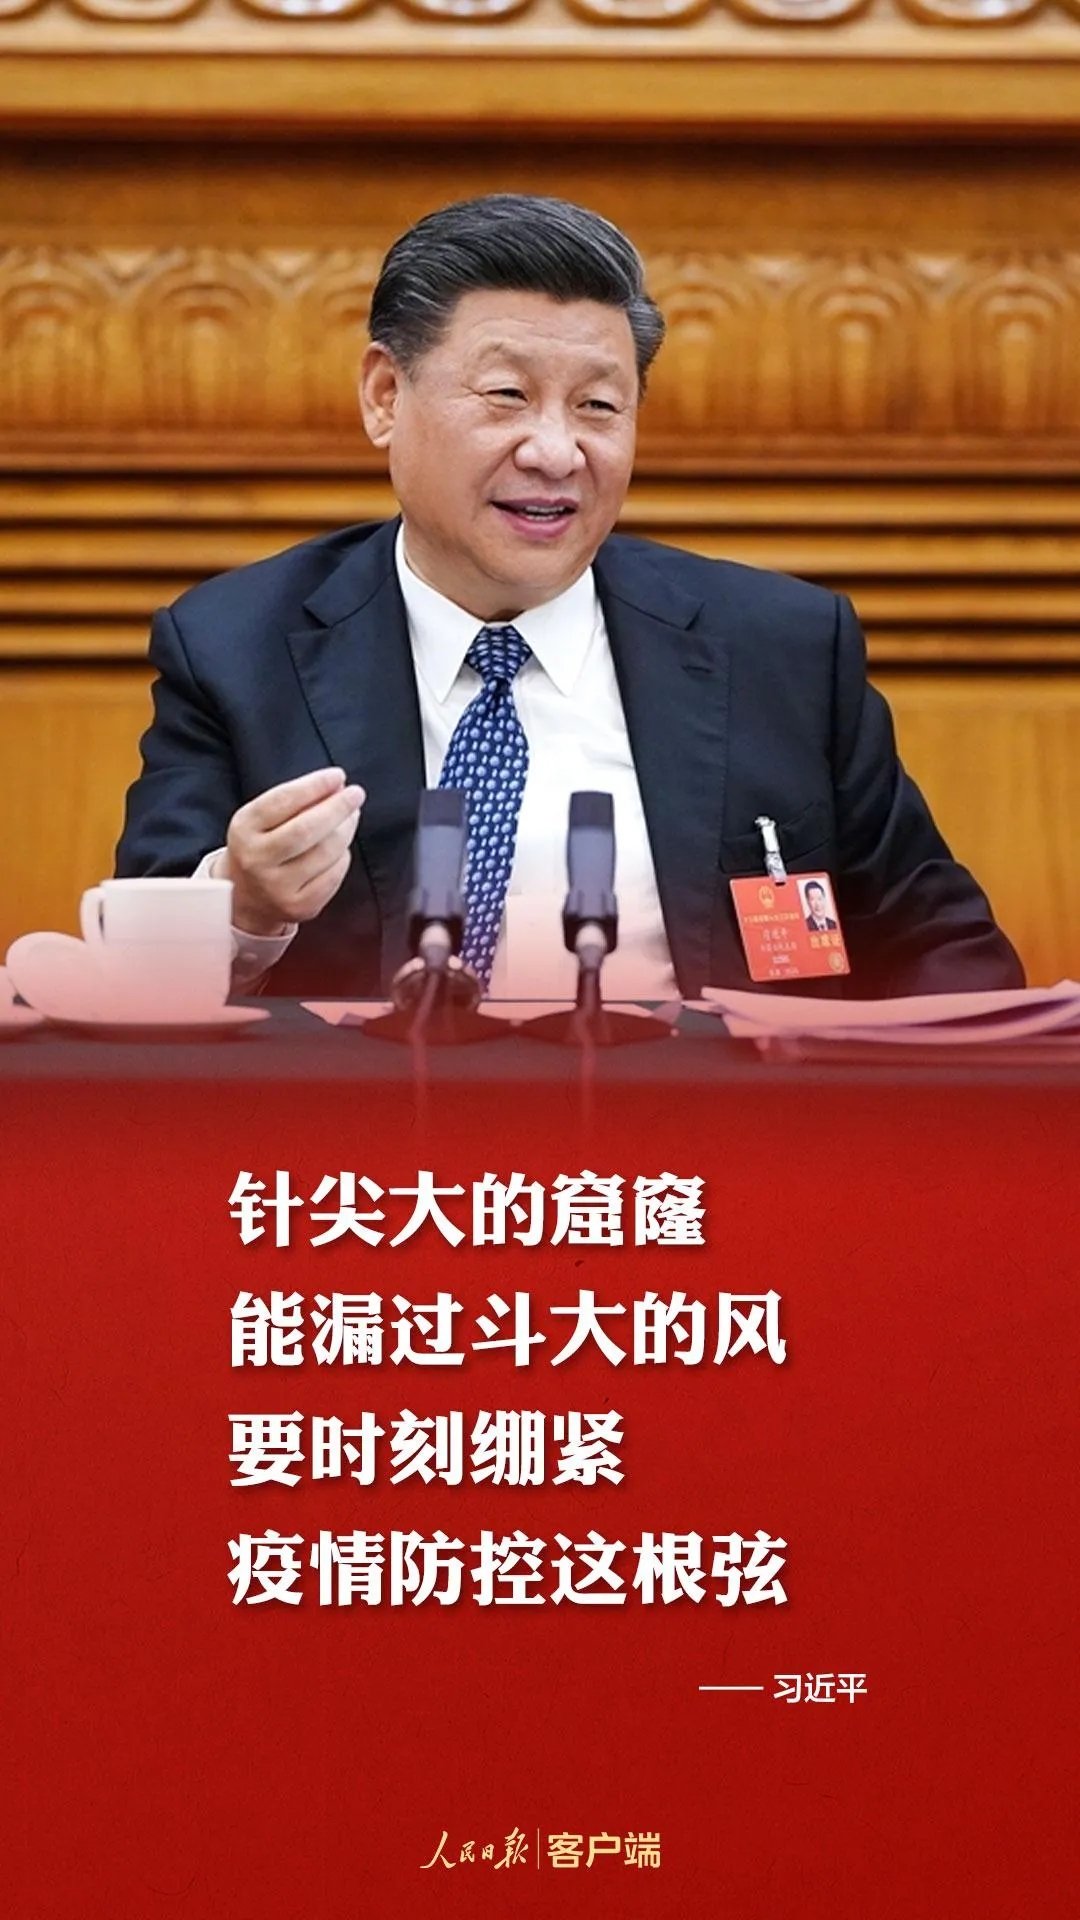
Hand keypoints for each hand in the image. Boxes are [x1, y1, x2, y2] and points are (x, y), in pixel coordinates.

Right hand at [212, 767, 364, 935]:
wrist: (247, 897)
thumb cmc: (262, 846)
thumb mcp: (262, 820)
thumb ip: (294, 801)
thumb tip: (336, 786)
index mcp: (244, 829)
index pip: (283, 801)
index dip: (314, 786)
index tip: (337, 776)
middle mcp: (257, 859)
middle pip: (307, 829)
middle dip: (337, 808)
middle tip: (356, 794)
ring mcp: (278, 887)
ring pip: (326, 853)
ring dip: (346, 830)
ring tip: (352, 816)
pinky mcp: (299, 906)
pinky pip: (334, 875)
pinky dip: (343, 856)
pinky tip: (341, 847)